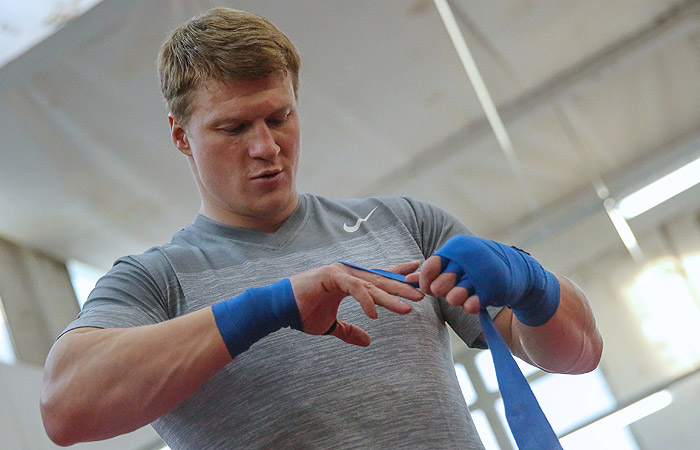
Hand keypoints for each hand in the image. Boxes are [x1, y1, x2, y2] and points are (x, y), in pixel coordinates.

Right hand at [290, 261, 423, 345]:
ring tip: (408, 306)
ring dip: (390, 296)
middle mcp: (347, 273)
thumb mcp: (331, 325)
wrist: (279, 309)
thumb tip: (367, 341)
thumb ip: (349, 330)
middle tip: (422, 294)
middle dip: (402, 287)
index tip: (417, 274)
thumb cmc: (303, 313)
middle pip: (380, 280)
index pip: (378, 276)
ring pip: (371, 284)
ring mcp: (340, 272)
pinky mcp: (331, 276)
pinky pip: (355, 287)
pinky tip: (374, 313)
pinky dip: (366, 299)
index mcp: (349, 281)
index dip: (398, 275)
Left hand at [405, 236, 558, 325]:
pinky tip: (470, 305)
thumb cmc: (477, 266)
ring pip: (455, 295)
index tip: (428, 288)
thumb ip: (432, 271)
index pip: (430, 267)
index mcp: (456, 248)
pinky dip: (469, 306)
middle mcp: (466, 259)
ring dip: (454, 300)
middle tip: (444, 293)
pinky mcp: (491, 289)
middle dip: (439, 292)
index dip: (424, 281)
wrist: (516, 270)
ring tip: (459, 298)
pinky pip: (473, 303)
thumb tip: (406, 279)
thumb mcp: (456, 262)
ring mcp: (479, 275)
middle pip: (440, 284)